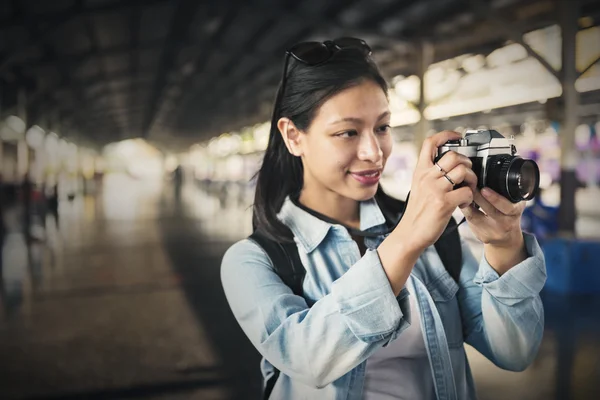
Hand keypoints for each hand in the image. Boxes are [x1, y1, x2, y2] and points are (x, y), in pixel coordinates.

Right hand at [396, 131, 477, 252]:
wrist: (410, 233)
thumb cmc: (417, 212)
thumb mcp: (418, 187)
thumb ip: (430, 174)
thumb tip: (448, 164)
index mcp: (420, 171)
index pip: (430, 143)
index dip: (446, 135)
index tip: (458, 136)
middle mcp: (426, 177)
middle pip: (453, 155)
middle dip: (467, 162)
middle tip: (467, 173)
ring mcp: (435, 189)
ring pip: (463, 171)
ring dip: (472, 179)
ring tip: (469, 188)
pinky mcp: (444, 203)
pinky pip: (467, 191)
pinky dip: (470, 198)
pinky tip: (464, 204)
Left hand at [461, 187, 527, 273]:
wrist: (507, 238)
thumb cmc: (508, 215)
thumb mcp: (513, 203)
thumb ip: (506, 192)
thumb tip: (490, 174)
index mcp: (515, 212)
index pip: (507, 207)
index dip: (495, 198)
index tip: (484, 189)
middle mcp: (506, 224)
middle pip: (490, 211)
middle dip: (478, 197)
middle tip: (468, 186)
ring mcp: (494, 232)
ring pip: (476, 217)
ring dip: (467, 203)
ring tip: (462, 192)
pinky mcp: (482, 236)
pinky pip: (470, 221)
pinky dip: (464, 210)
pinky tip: (460, 202)